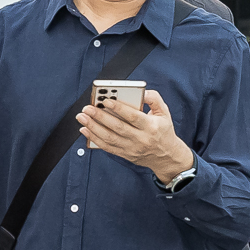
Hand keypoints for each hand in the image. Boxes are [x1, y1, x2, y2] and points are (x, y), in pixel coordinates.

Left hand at [79, 88, 193, 182]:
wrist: (166, 157)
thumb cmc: (163, 131)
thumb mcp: (164, 112)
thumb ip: (154, 98)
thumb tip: (142, 91)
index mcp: (151, 127)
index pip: (133, 117)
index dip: (118, 108)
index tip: (105, 100)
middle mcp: (141, 139)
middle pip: (117, 127)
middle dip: (99, 117)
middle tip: (87, 108)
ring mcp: (132, 148)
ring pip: (109, 138)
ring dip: (93, 127)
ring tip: (82, 117)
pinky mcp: (125, 154)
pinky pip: (107, 147)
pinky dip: (94, 139)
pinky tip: (85, 130)